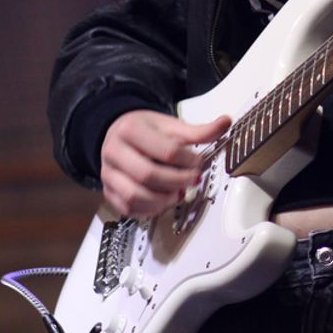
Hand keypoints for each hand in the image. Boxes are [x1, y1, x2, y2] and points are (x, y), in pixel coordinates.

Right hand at [99, 110, 229, 216]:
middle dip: (176, 182)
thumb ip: (198, 131)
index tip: (199, 163)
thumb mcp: (171, 125)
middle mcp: (114, 151)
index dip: (188, 161)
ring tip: (178, 193)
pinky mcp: (107, 191)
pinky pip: (127, 208)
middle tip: (192, 181)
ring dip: (162, 200)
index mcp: (131, 130)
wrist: (118, 133)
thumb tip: (225, 123)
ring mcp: (108, 173)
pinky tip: (163, 202)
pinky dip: (149, 210)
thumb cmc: (145, 130)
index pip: (165, 151)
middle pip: (148, 175)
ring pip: (135, 196)